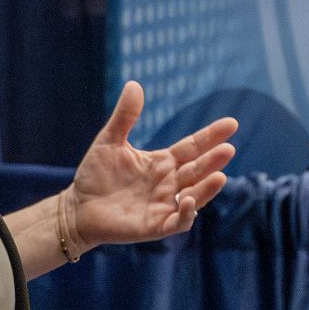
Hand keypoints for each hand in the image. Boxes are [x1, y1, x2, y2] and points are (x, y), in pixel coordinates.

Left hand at [66, 81, 237, 248]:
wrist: (77, 208)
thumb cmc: (95, 175)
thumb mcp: (109, 141)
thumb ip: (125, 116)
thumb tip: (134, 84)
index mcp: (163, 163)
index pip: (193, 148)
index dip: (211, 136)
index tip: (231, 124)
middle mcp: (169, 183)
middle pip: (197, 170)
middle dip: (214, 161)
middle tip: (228, 149)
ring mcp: (165, 205)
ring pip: (195, 196)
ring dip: (207, 188)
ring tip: (219, 176)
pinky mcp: (156, 225)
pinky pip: (178, 221)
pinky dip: (186, 213)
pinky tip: (188, 200)